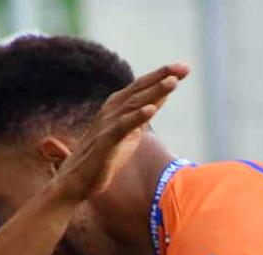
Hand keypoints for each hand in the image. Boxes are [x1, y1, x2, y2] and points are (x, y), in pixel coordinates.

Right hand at [54, 62, 189, 201]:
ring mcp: (108, 124)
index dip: (163, 75)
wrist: (78, 179)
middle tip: (183, 67)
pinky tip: (151, 110)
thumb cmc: (106, 155)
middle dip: (162, 76)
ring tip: (173, 81)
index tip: (184, 67)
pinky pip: (123, 126)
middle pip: (140, 89)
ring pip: (134, 104)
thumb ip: (144, 114)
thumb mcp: (131, 131)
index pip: (143, 86)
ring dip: (154, 92)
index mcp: (118, 105)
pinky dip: (136, 117)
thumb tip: (162, 96)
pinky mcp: (106, 141)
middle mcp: (112, 109)